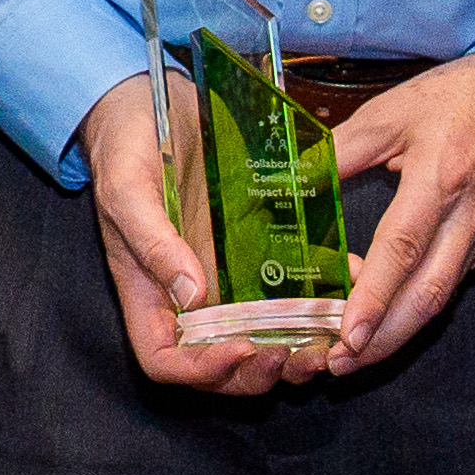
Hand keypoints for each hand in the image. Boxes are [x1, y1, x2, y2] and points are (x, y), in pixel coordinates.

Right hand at [74, 75, 306, 395]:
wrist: (148, 103)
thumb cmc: (125, 148)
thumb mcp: (129, 191)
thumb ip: (154, 243)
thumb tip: (191, 295)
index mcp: (147, 294)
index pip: (167, 360)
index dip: (203, 370)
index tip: (239, 349)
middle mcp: (187, 296)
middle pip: (220, 364)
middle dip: (258, 371)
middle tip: (295, 353)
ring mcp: (222, 278)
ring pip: (258, 337)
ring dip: (294, 350)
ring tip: (327, 340)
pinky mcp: (252, 253)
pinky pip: (285, 289)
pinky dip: (317, 298)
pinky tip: (348, 284)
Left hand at [313, 53, 474, 372]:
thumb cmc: (454, 99)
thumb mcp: (389, 112)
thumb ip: (339, 151)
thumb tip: (291, 180)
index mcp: (439, 177)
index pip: (404, 246)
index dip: (375, 294)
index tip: (348, 331)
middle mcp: (466, 215)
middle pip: (429, 293)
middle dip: (386, 338)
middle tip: (341, 363)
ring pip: (442, 298)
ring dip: (399, 333)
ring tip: (354, 355)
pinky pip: (450, 285)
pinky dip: (417, 311)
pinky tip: (386, 323)